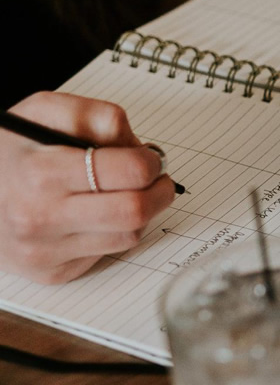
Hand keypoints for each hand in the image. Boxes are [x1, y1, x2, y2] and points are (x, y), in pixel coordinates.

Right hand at [0, 93, 175, 284]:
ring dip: (138, 214)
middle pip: (136, 211)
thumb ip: (93, 115)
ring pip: (128, 236)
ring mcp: (44, 250)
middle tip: (156, 180)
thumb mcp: (41, 112)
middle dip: (159, 192)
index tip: (148, 158)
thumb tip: (136, 145)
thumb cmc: (8, 150)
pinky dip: (111, 233)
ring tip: (123, 194)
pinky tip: (94, 216)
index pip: (130, 172)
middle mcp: (40, 217)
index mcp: (41, 173)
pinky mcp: (50, 272)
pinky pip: (106, 254)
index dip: (150, 162)